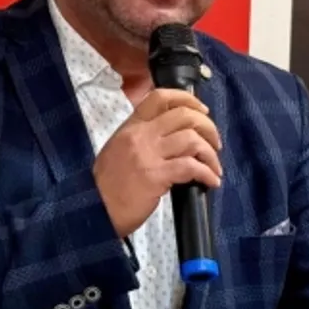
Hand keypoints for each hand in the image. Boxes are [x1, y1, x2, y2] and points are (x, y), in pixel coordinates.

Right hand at [93, 89, 222, 238]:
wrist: (94, 210)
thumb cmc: (107, 185)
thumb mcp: (118, 150)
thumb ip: (141, 139)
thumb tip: (170, 138)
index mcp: (131, 127)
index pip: (160, 97)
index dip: (187, 99)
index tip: (202, 111)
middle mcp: (140, 135)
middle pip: (184, 116)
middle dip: (208, 127)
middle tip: (215, 143)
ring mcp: (148, 155)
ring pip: (192, 140)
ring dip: (210, 154)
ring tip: (214, 167)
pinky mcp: (157, 176)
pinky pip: (191, 167)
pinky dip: (207, 174)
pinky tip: (211, 182)